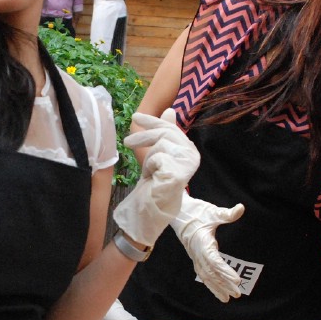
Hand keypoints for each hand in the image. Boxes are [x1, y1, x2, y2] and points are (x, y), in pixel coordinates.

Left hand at [113, 109, 199, 246]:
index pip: (171, 128)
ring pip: (161, 143)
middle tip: (127, 141)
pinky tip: (152, 177)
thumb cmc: (154, 184)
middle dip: (144, 135)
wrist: (152, 209)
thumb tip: (170, 110)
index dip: (153, 121)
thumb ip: (165, 134)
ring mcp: (187, 164)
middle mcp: (193, 156)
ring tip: (148, 171)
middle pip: (166, 132)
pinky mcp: (178, 172)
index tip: (136, 117)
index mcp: (190, 151)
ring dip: (148, 157)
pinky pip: (157, 157)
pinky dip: (149, 166)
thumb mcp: (157, 154)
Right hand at [169, 193, 244, 301]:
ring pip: (206, 276)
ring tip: (227, 298)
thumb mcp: (213, 212)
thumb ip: (227, 214)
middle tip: (237, 293)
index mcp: (202, 243)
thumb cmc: (196, 212)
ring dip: (217, 287)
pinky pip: (202, 274)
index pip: (215, 261)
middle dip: (224, 284)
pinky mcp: (195, 257)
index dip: (225, 272)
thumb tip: (241, 208)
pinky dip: (210, 284)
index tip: (237, 280)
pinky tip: (217, 291)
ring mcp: (195, 256)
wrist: (178, 213)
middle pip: (211, 273)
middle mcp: (198, 253)